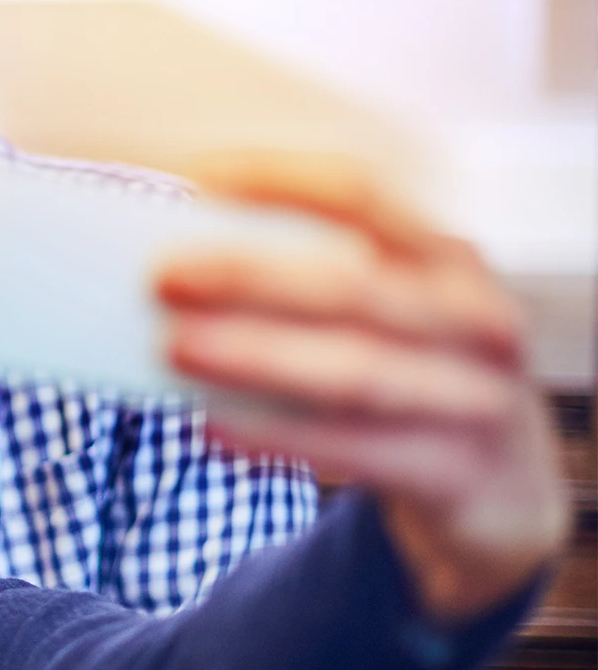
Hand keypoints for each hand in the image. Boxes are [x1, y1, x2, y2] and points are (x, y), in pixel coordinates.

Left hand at [155, 151, 569, 623]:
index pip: (363, 198)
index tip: (198, 179)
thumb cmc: (413, 381)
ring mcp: (476, 397)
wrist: (506, 490)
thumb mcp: (392, 323)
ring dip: (256, 358)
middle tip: (163, 276)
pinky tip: (210, 426)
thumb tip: (178, 275)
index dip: (283, 182)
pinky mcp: (457, 472)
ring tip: (173, 349)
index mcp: (446, 259)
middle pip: (354, 286)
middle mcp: (474, 317)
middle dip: (252, 279)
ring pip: (355, 372)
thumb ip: (314, 291)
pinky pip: (356, 450)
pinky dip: (278, 436)